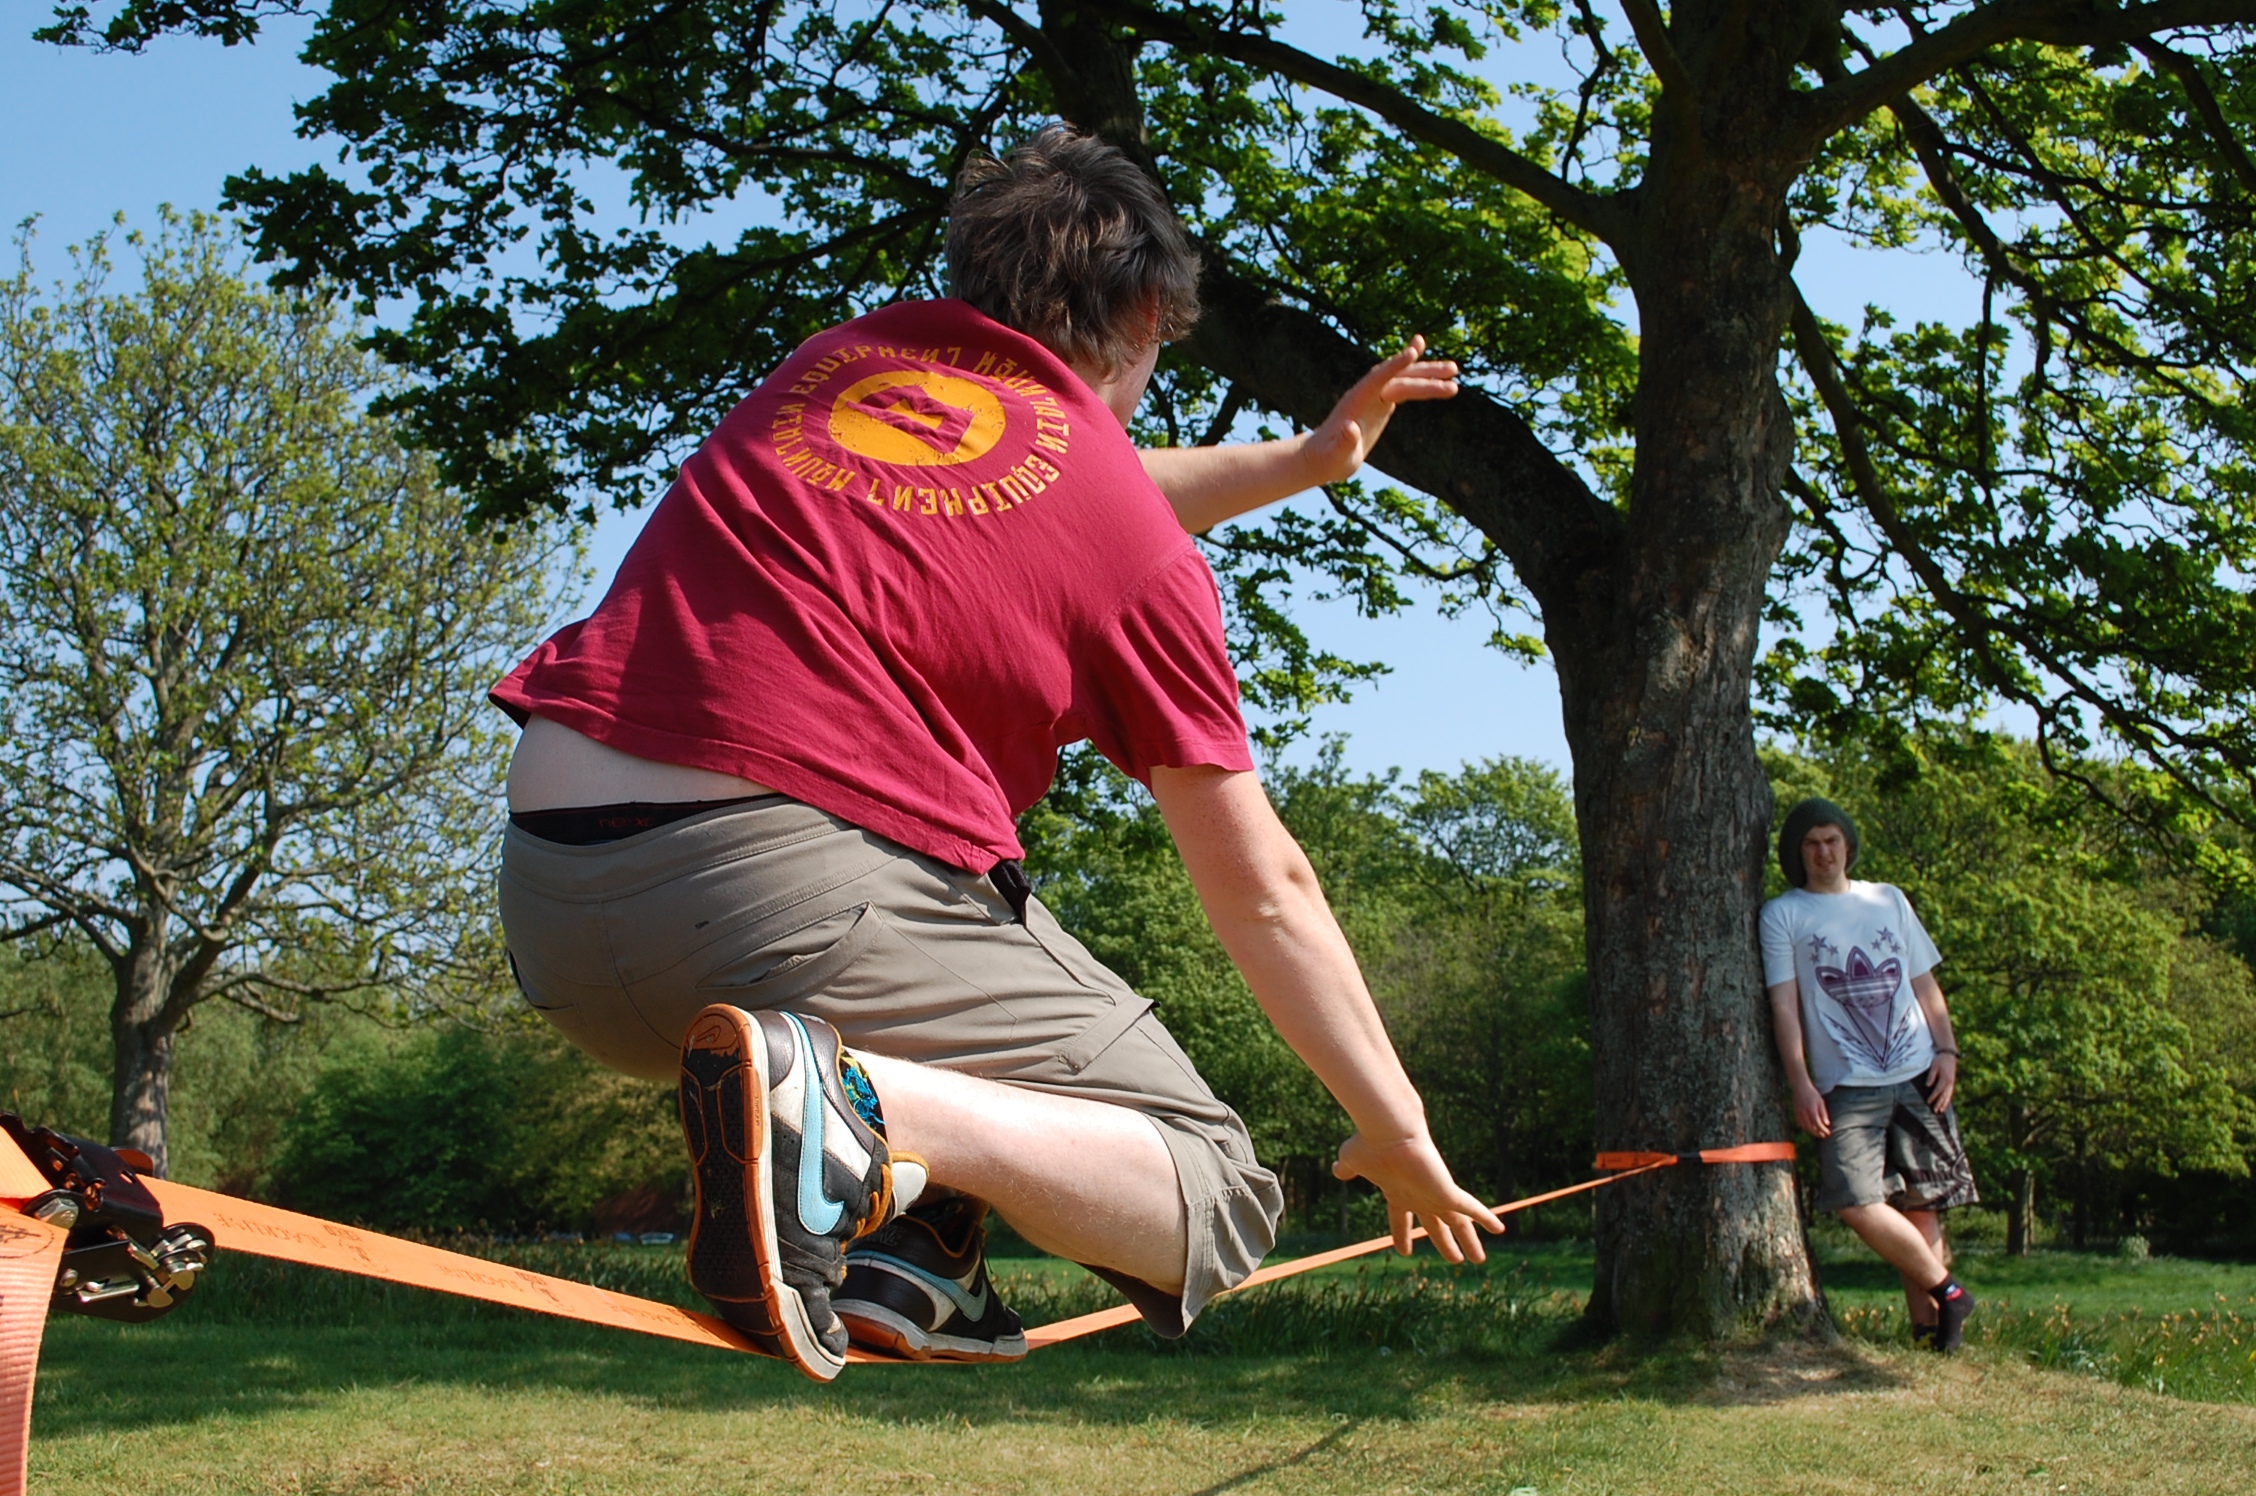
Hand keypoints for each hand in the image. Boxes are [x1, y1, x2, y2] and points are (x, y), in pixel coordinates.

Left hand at [1301, 337, 1459, 487]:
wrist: (1320, 456)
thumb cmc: (1327, 459)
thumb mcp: (1335, 455)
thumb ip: (1343, 442)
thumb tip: (1350, 429)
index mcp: (1356, 401)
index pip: (1379, 378)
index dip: (1396, 365)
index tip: (1415, 350)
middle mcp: (1366, 393)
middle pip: (1398, 377)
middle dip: (1425, 373)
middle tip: (1453, 370)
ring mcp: (1374, 397)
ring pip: (1404, 380)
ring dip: (1429, 377)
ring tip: (1455, 375)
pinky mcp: (1380, 403)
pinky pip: (1403, 388)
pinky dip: (1420, 384)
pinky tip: (1437, 382)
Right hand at [1333, 1131, 1503, 1262]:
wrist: (1388, 1131)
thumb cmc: (1369, 1145)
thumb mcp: (1351, 1160)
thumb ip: (1348, 1170)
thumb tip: (1336, 1172)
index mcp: (1398, 1192)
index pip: (1402, 1219)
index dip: (1403, 1235)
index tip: (1405, 1250)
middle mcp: (1419, 1196)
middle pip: (1436, 1225)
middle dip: (1445, 1242)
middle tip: (1456, 1259)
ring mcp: (1435, 1195)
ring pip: (1457, 1224)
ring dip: (1468, 1242)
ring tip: (1478, 1259)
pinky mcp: (1448, 1192)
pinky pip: (1472, 1209)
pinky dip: (1487, 1218)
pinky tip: (1500, 1229)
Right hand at [1792, 1078, 1831, 1137]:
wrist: (1800, 1087)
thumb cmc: (1812, 1094)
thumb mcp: (1820, 1102)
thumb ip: (1823, 1113)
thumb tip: (1827, 1124)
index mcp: (1811, 1110)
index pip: (1817, 1124)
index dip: (1823, 1130)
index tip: (1828, 1133)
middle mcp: (1804, 1113)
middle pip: (1810, 1127)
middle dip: (1817, 1133)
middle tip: (1823, 1136)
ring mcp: (1798, 1113)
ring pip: (1804, 1126)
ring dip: (1811, 1131)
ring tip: (1817, 1133)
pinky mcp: (1795, 1112)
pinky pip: (1800, 1123)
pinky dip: (1805, 1127)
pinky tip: (1810, 1128)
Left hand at [1924, 1052, 1957, 1113]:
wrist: (1949, 1055)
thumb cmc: (1940, 1060)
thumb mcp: (1934, 1066)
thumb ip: (1931, 1076)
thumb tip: (1928, 1086)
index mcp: (1945, 1079)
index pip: (1938, 1090)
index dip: (1933, 1097)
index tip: (1928, 1102)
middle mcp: (1950, 1082)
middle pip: (1944, 1095)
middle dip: (1939, 1103)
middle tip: (1935, 1111)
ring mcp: (1952, 1082)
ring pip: (1948, 1095)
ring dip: (1945, 1103)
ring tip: (1941, 1110)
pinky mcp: (1952, 1082)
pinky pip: (1950, 1092)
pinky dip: (1947, 1098)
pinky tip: (1945, 1103)